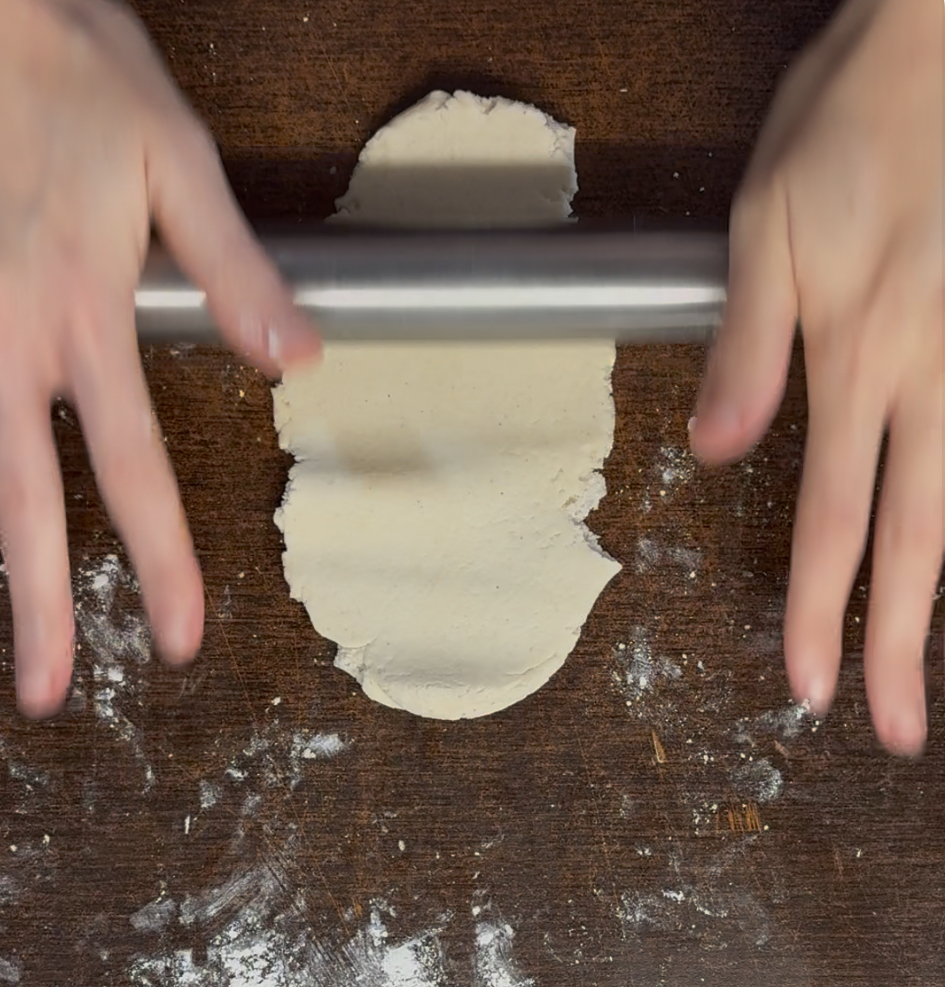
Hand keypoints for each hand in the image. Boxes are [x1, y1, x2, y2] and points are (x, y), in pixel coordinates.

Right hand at [0, 0, 319, 716]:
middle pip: (23, 501)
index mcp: (82, 314)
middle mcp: (7, 339)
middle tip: (47, 695)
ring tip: (7, 646)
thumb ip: (234, 269)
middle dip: (38, 605)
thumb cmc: (72, 74)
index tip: (179, 639)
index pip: (135, 468)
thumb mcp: (176, 162)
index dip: (162, 559)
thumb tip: (299, 360)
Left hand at [689, 0, 943, 754]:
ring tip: (926, 669)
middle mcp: (935, 374)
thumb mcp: (768, 226)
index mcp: (862, 357)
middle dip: (896, 642)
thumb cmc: (853, 125)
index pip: (830, 518)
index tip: (805, 683)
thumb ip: (747, 345)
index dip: (817, 610)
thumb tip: (714, 451)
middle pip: (916, 539)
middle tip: (894, 729)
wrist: (943, 46)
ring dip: (941, 594)